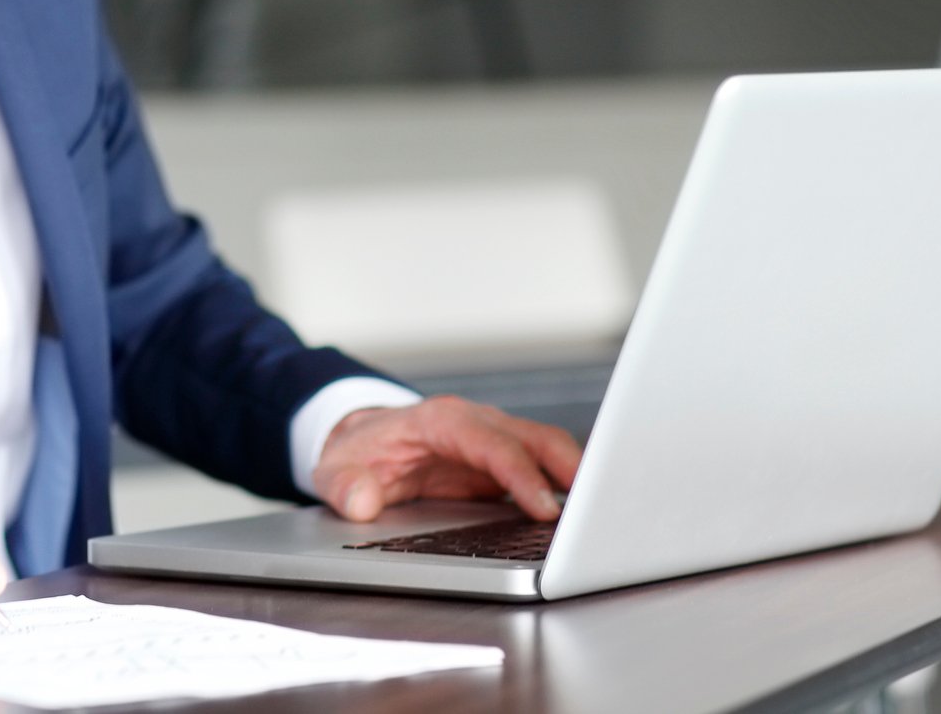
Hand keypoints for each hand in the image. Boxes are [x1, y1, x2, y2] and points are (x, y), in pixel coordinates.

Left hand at [311, 395, 581, 522]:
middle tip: (599, 510)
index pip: (490, 443)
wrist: (363, 441)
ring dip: (578, 479)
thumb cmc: (357, 453)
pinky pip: (544, 469)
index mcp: (440, 421)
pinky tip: (585, 518)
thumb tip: (362, 502)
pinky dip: (567, 489)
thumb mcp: (334, 470)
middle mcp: (476, 424)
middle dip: (571, 469)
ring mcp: (494, 441)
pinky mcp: (503, 463)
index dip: (520, 473)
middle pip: (536, 438)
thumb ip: (344, 486)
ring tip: (606, 516)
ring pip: (549, 450)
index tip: (544, 507)